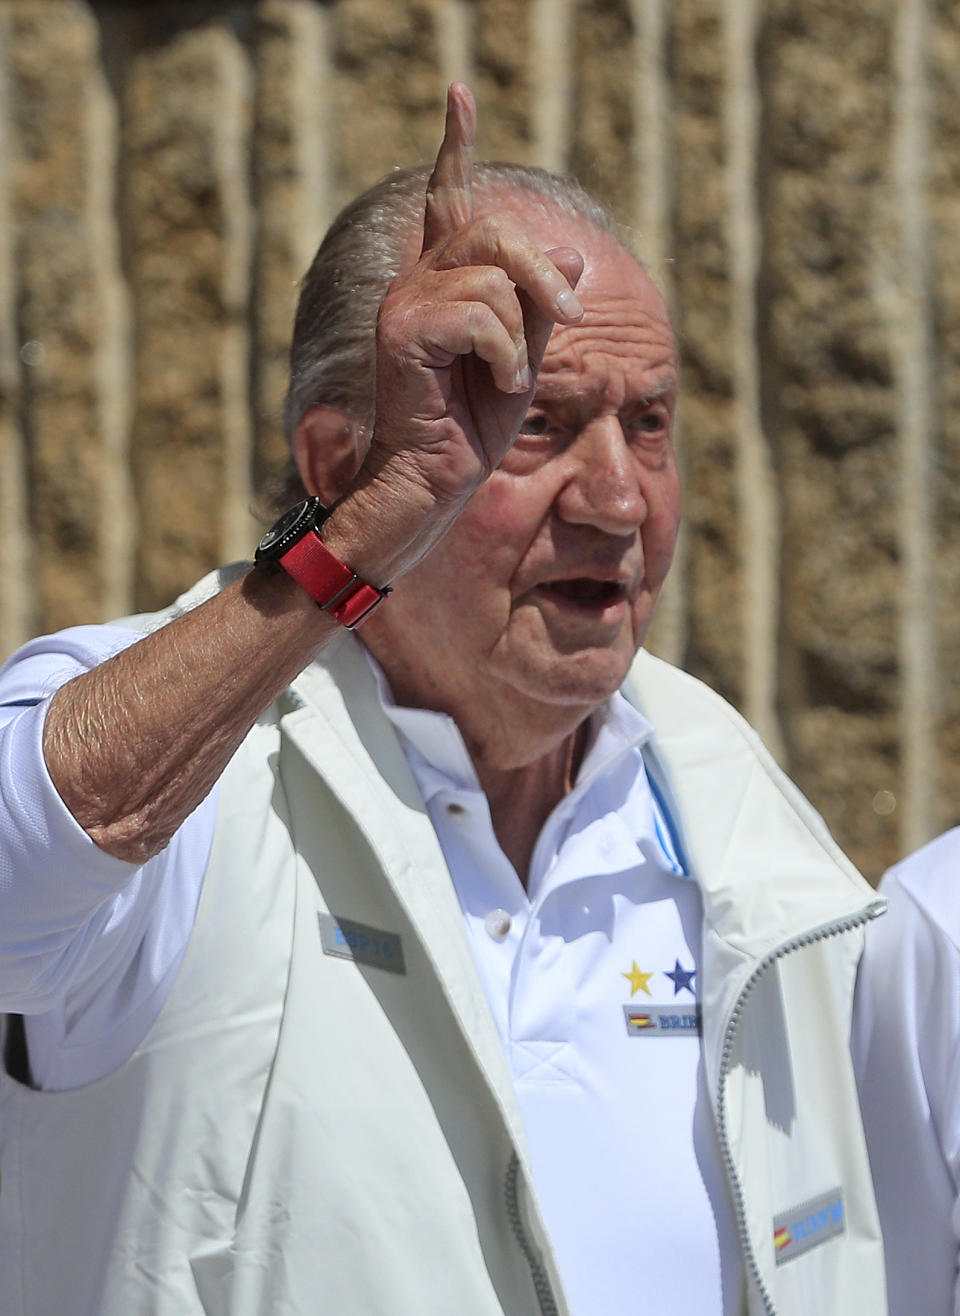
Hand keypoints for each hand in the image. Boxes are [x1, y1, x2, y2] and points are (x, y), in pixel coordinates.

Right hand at [367, 83, 583, 506]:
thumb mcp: (524, 359)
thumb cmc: (472, 428)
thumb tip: (570, 257)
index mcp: (442, 283)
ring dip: (522, 338)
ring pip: (494, 280)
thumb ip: (542, 308)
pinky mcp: (402, 332)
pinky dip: (506, 356)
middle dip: (543, 276)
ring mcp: (404, 303)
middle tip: (569, 325)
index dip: (456, 147)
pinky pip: (482, 315)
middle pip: (494, 231)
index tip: (460, 93)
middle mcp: (417, 282)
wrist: (432, 482)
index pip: (448, 200)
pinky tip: (495, 388)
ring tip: (508, 381)